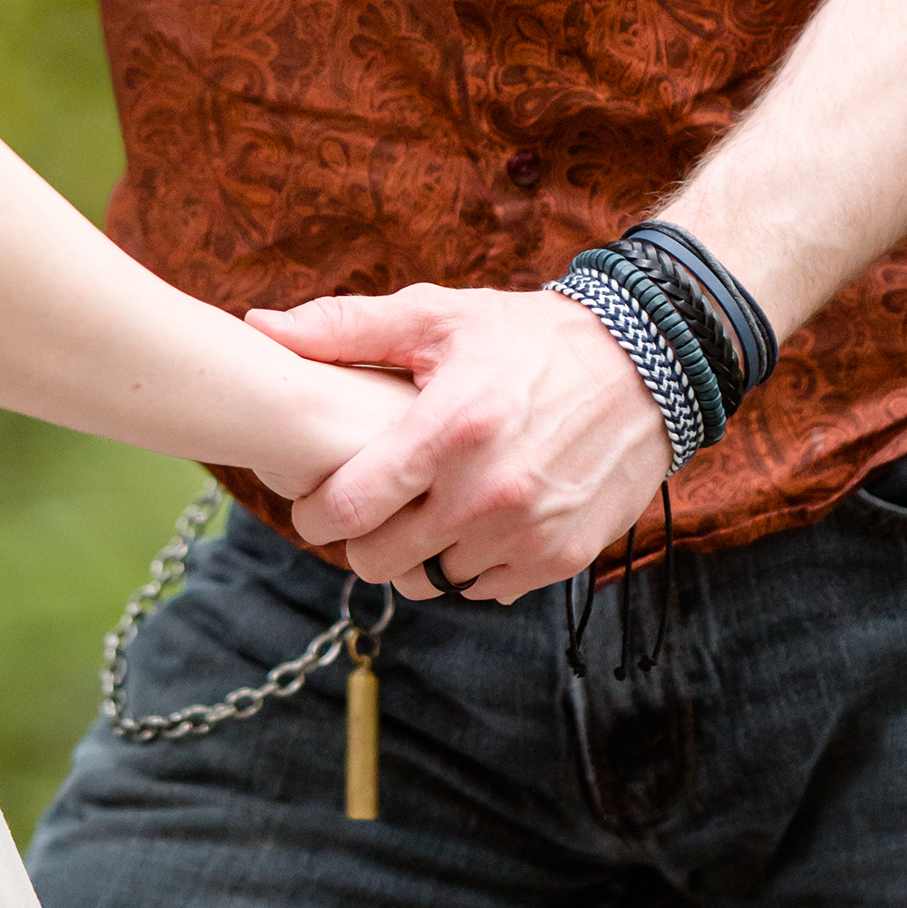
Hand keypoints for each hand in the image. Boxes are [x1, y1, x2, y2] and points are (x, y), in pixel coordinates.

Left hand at [245, 284, 669, 602]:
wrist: (649, 365)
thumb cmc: (529, 338)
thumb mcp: (438, 317)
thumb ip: (344, 328)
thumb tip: (258, 325)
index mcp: (448, 430)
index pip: (346, 510)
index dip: (316, 510)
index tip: (319, 496)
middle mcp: (488, 492)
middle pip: (377, 560)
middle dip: (362, 538)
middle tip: (371, 506)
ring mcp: (527, 532)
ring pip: (430, 582)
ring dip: (419, 554)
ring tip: (426, 510)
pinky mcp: (561, 557)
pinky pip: (484, 590)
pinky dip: (471, 565)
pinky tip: (476, 521)